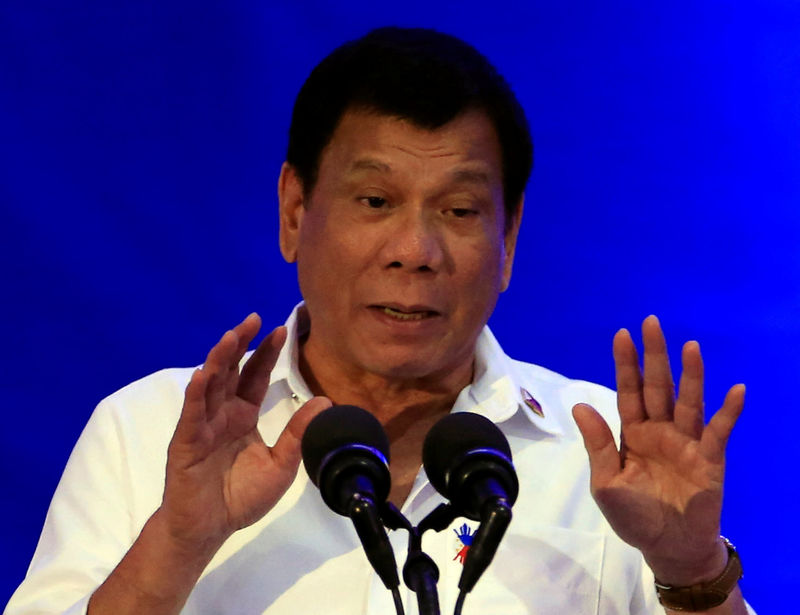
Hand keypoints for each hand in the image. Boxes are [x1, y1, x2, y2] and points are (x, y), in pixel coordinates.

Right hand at [160, 313, 330, 555]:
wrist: (210, 528)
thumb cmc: (241, 496)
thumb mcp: (281, 464)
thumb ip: (298, 434)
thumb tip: (326, 401)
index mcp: (243, 416)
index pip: (255, 377)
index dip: (265, 354)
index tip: (280, 330)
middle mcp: (222, 415)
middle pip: (230, 372)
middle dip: (240, 345)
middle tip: (252, 319)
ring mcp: (202, 426)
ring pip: (210, 386)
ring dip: (218, 361)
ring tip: (229, 337)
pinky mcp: (186, 444)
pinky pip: (191, 416)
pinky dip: (195, 396)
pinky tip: (201, 376)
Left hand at [572, 315, 744, 585]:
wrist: (668, 548)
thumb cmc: (634, 517)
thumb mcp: (607, 482)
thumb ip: (598, 444)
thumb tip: (580, 405)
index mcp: (633, 434)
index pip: (628, 392)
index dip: (626, 365)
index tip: (622, 335)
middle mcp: (660, 431)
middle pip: (658, 387)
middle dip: (655, 356)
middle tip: (652, 323)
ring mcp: (686, 442)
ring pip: (688, 402)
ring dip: (691, 375)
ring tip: (690, 346)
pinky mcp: (710, 459)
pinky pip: (719, 432)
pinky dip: (729, 412)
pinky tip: (736, 390)